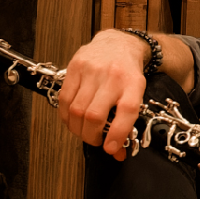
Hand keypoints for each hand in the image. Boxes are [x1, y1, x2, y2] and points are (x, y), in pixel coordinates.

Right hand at [57, 30, 150, 160]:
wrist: (118, 44)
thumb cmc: (126, 74)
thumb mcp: (135, 94)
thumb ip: (126, 123)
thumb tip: (117, 153)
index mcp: (134, 83)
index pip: (127, 110)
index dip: (117, 133)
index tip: (111, 149)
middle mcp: (113, 75)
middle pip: (95, 115)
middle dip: (91, 136)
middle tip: (95, 141)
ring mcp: (92, 70)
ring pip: (77, 110)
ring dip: (77, 129)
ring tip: (83, 131)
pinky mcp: (75, 66)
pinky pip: (64, 99)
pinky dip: (66, 116)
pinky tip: (72, 119)